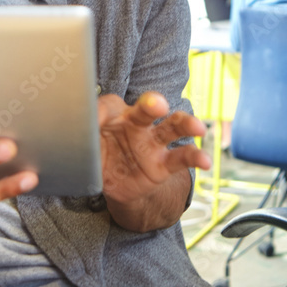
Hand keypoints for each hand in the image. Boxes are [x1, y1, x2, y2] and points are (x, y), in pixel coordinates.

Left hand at [97, 92, 209, 230]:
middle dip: (153, 104)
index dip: (104, 112)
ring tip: (198, 127)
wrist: (112, 184)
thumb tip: (81, 124)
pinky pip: (182, 158)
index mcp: (115, 114)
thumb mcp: (86, 144)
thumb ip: (84, 133)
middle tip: (157, 103)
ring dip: (186, 124)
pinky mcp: (163, 164)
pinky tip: (206, 160)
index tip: (97, 119)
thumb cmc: (98, 154)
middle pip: (147, 109)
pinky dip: (196, 157)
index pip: (112, 105)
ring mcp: (152, 143)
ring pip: (172, 128)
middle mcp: (137, 124)